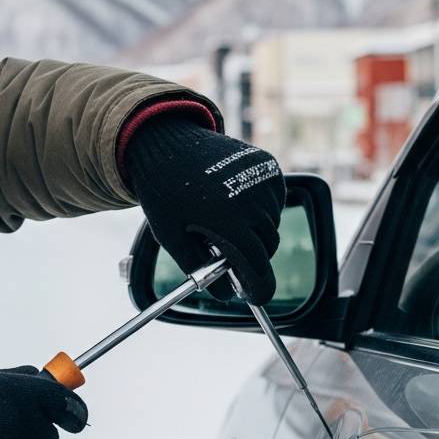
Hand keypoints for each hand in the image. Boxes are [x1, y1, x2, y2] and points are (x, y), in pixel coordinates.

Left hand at [123, 115, 284, 304]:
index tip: (254, 297)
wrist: (168, 142)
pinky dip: (260, 209)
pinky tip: (233, 201)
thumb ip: (198, 268)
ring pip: (271, 225)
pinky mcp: (269, 168)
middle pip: (267, 247)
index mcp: (228, 220)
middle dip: (252, 258)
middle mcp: (252, 200)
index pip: (257, 264)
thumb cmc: (165, 192)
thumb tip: (225, 296)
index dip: (258, 286)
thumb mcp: (172, 236)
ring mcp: (264, 181)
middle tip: (229, 259)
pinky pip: (274, 203)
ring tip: (223, 220)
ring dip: (254, 232)